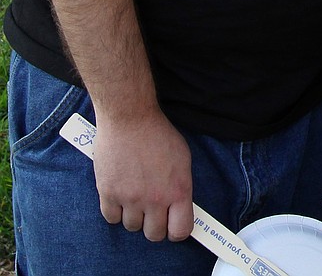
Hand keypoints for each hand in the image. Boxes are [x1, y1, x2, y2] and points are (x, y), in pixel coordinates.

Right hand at [93, 110, 193, 240]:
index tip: (172, 224)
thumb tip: (178, 207)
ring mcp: (130, 198)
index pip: (180, 231)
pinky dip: (116, 210)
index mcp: (178, 190)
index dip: (176, 230)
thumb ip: (180, 186)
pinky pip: (112, 219)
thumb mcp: (182, 158)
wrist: (129, 117)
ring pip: (132, 227)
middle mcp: (155, 199)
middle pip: (154, 234)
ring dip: (134, 215)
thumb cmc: (158, 133)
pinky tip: (120, 194)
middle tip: (153, 210)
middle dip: (155, 224)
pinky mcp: (108, 194)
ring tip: (135, 195)